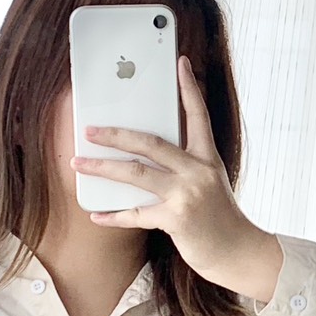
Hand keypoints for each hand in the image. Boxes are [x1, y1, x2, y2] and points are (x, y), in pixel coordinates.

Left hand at [71, 54, 283, 302]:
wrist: (237, 252)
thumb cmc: (218, 218)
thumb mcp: (209, 184)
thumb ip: (184, 167)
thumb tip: (143, 158)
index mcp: (207, 158)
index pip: (198, 115)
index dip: (189, 88)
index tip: (180, 63)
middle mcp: (198, 171)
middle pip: (151, 142)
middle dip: (116, 134)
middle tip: (90, 129)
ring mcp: (187, 194)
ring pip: (136, 174)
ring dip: (102, 168)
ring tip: (78, 164)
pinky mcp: (178, 219)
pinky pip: (137, 214)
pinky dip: (114, 215)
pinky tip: (96, 214)